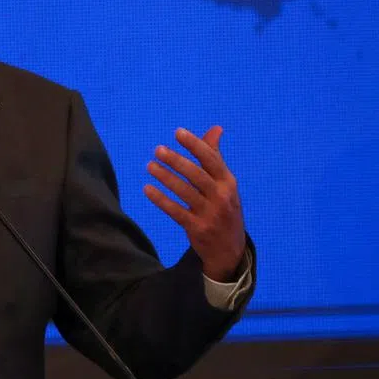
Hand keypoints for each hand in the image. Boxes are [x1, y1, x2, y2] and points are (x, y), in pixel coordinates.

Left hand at [144, 126, 244, 281]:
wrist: (230, 250)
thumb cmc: (224, 208)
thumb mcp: (225, 184)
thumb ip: (215, 157)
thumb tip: (216, 128)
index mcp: (228, 182)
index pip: (212, 159)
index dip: (195, 145)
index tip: (178, 132)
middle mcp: (222, 197)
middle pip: (197, 174)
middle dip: (177, 160)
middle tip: (158, 150)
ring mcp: (210, 214)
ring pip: (185, 192)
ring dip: (166, 177)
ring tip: (150, 166)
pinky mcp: (198, 228)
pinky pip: (176, 212)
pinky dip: (161, 200)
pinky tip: (147, 189)